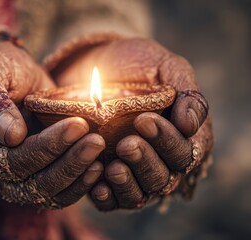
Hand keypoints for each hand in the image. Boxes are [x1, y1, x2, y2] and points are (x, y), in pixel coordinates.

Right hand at [0, 41, 105, 208]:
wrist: (4, 78)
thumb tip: (12, 136)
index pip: (10, 160)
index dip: (46, 147)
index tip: (78, 125)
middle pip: (30, 184)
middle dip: (67, 163)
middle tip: (97, 140)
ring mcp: (7, 181)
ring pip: (45, 194)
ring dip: (76, 176)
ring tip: (99, 151)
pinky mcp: (28, 180)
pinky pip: (54, 194)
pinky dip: (77, 185)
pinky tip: (97, 167)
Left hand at [53, 37, 213, 210]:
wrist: (95, 66)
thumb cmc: (136, 66)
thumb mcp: (164, 67)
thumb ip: (185, 93)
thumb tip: (190, 125)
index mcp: (181, 137)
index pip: (184, 152)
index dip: (167, 141)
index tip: (144, 120)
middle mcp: (159, 160)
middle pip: (163, 178)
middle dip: (146, 162)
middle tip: (127, 144)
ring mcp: (132, 172)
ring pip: (138, 194)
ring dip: (127, 183)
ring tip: (113, 167)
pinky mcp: (105, 179)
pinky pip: (110, 200)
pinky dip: (106, 196)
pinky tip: (96, 185)